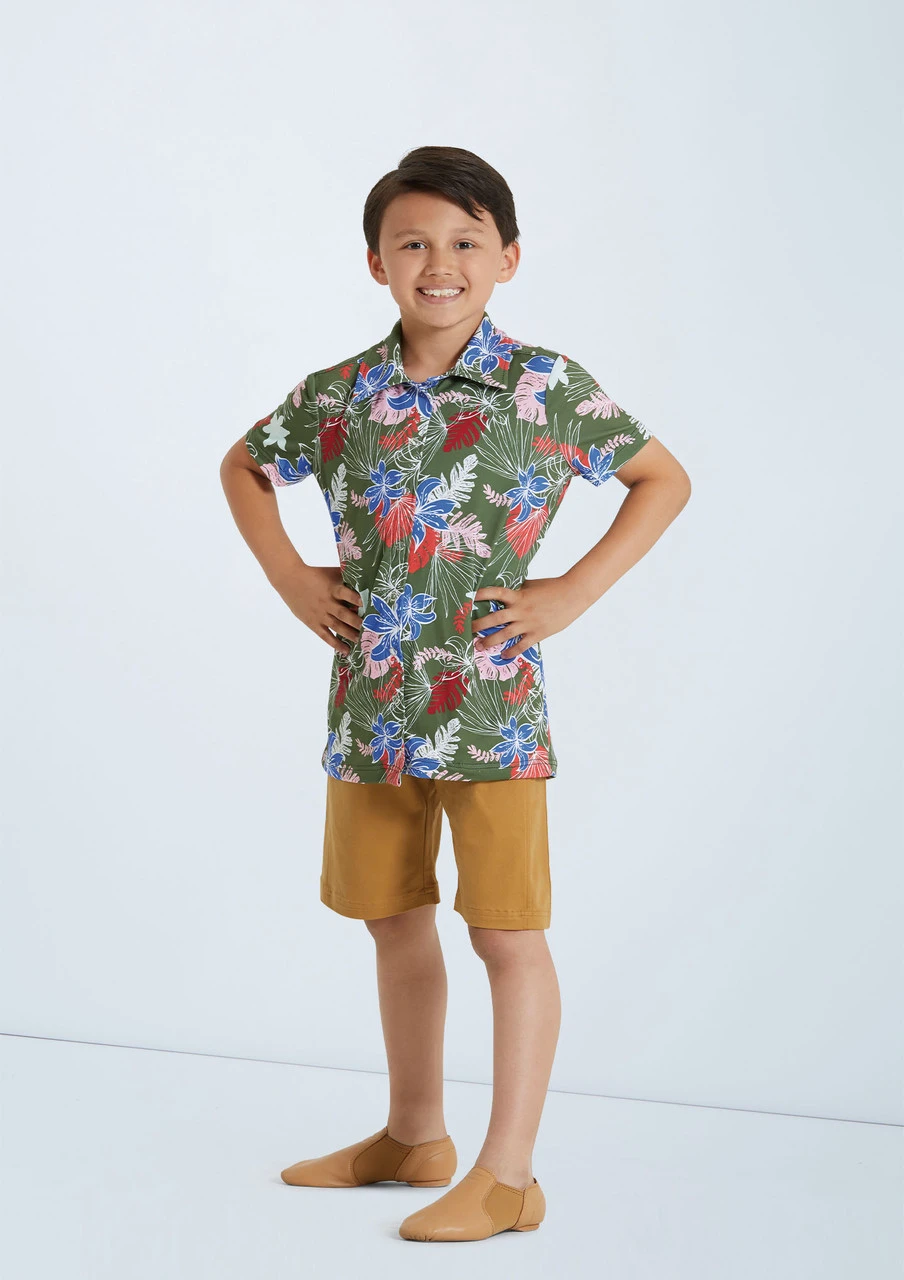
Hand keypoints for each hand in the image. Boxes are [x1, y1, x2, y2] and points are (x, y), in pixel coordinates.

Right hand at [279, 564, 362, 655]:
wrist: (290, 579)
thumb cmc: (314, 574)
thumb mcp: (331, 573)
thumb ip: (346, 577)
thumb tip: (365, 578)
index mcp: (332, 589)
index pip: (346, 594)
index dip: (356, 599)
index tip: (367, 605)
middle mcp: (327, 603)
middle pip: (343, 614)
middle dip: (357, 622)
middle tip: (371, 629)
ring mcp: (320, 614)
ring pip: (337, 626)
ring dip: (350, 634)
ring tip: (362, 641)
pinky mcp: (313, 623)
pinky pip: (325, 635)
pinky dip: (335, 644)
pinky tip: (346, 650)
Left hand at [471, 577, 590, 660]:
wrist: (573, 595)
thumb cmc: (553, 587)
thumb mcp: (531, 585)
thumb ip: (518, 590)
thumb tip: (504, 593)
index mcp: (519, 595)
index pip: (495, 593)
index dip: (481, 595)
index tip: (468, 598)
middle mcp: (520, 610)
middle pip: (494, 619)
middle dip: (478, 625)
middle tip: (467, 630)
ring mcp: (528, 624)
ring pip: (504, 634)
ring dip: (490, 641)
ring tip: (479, 646)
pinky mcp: (537, 634)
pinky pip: (521, 645)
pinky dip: (511, 651)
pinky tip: (503, 655)